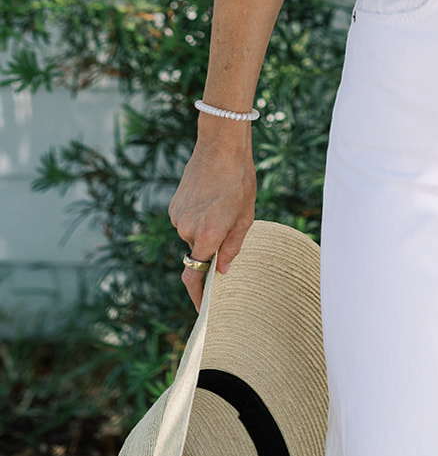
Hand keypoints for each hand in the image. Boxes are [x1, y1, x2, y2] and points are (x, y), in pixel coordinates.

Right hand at [169, 136, 256, 311]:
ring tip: (223, 202)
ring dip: (206, 227)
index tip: (203, 309)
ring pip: (193, 234)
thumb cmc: (240, 180)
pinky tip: (211, 196)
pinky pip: (187, 220)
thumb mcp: (245, 216)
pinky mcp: (174, 205)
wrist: (220, 146)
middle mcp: (187, 230)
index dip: (198, 295)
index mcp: (207, 236)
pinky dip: (199, 215)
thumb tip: (222, 271)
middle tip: (231, 221)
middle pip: (199, 251)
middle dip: (213, 245)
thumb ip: (232, 247)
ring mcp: (178, 217)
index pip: (196, 276)